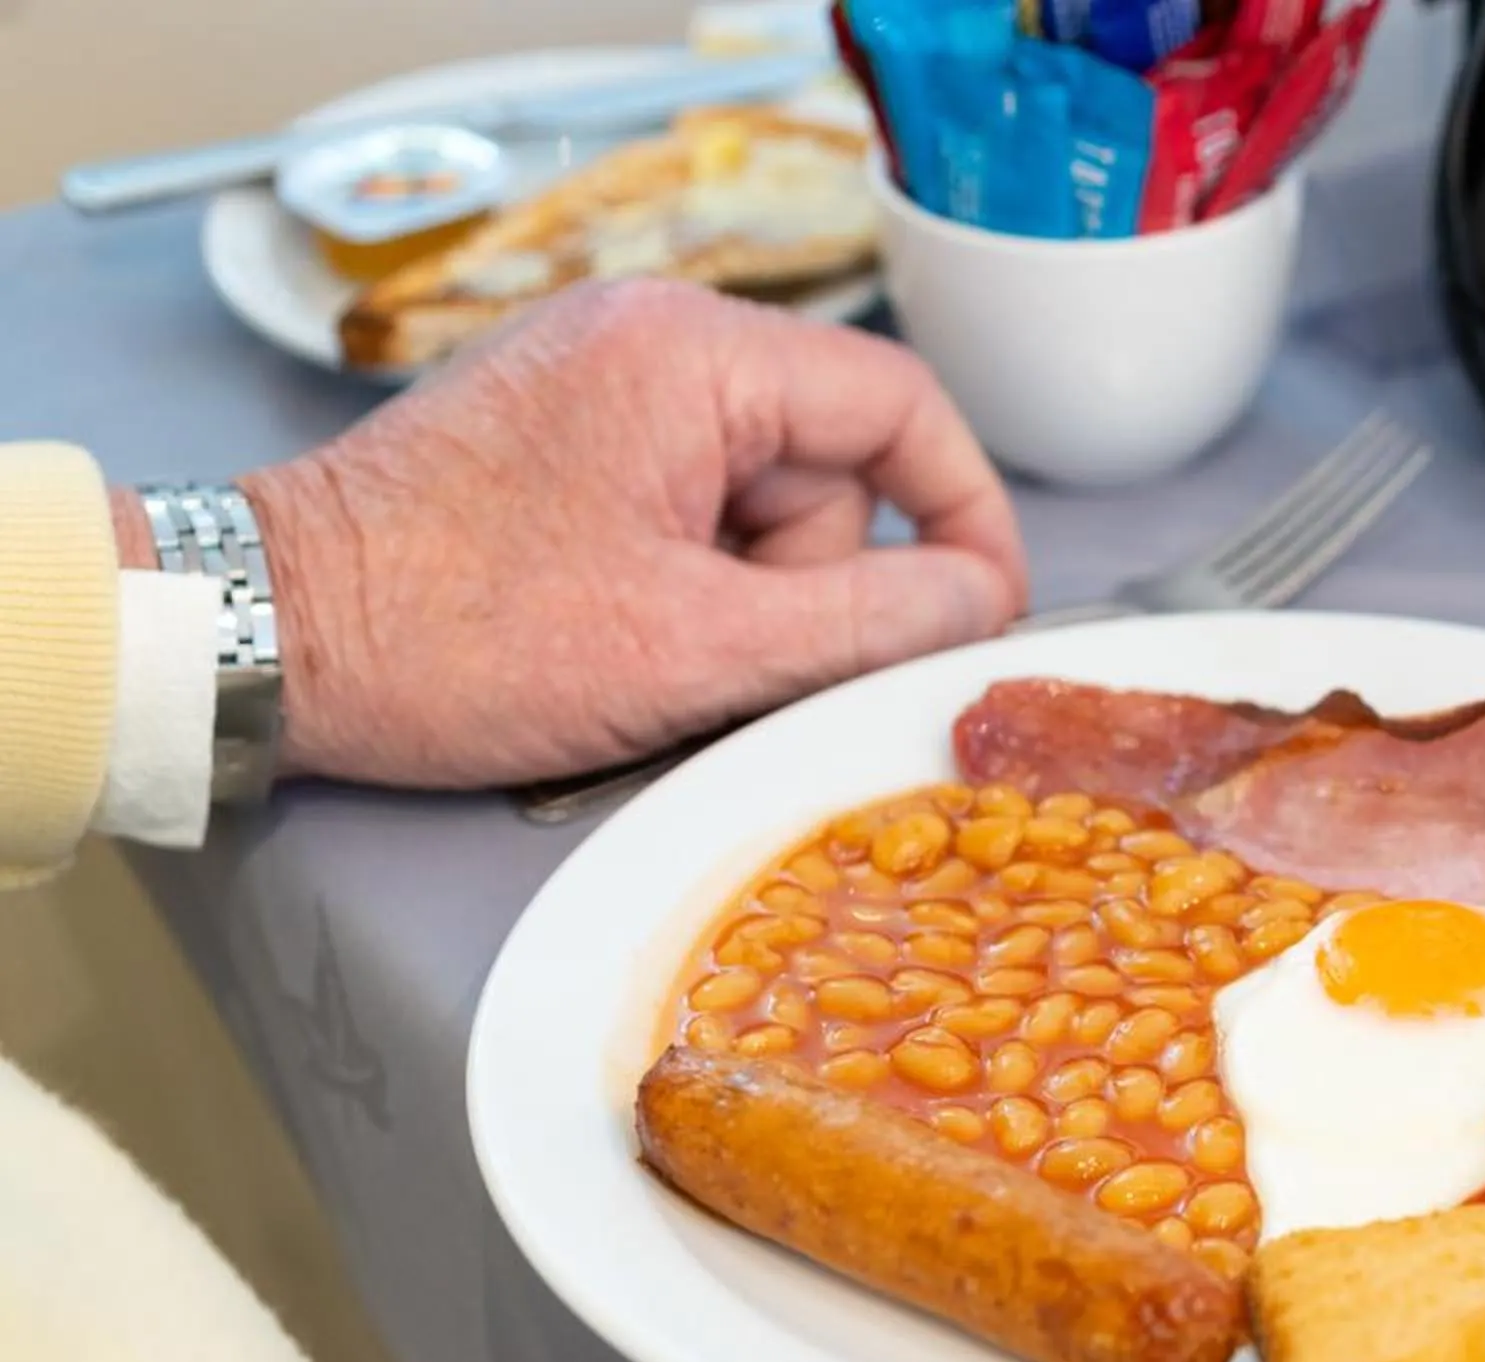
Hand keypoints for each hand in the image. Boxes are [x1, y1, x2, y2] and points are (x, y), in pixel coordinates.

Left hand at [226, 280, 1026, 788]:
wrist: (264, 636)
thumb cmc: (459, 635)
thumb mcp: (698, 647)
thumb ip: (867, 622)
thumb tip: (979, 605)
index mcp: (692, 354)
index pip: (900, 405)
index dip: (965, 515)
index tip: (982, 612)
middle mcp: (649, 340)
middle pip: (829, 463)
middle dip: (813, 580)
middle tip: (740, 660)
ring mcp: (598, 386)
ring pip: (759, 500)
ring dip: (744, 596)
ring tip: (653, 656)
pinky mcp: (560, 440)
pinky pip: (687, 508)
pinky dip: (687, 584)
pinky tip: (620, 637)